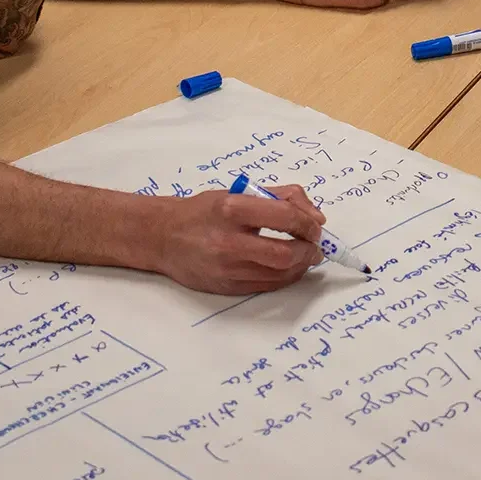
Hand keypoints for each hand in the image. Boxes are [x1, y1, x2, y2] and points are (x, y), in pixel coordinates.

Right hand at [152, 184, 325, 294]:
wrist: (163, 236)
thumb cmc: (204, 210)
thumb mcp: (239, 192)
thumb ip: (279, 197)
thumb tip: (316, 216)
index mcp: (233, 209)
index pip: (284, 217)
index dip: (308, 224)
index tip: (317, 226)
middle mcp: (229, 241)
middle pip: (284, 253)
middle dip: (309, 250)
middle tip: (316, 245)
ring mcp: (227, 268)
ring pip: (278, 274)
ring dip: (301, 266)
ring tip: (306, 255)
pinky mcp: (226, 287)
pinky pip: (266, 286)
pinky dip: (285, 277)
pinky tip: (289, 267)